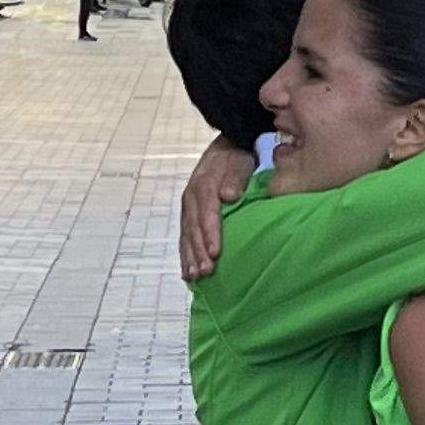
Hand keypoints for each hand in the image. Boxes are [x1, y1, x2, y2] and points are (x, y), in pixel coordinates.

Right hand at [180, 137, 254, 282]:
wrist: (225, 147)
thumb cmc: (236, 158)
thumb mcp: (239, 161)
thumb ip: (235, 178)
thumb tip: (228, 195)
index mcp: (204, 185)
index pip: (207, 212)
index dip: (210, 233)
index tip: (215, 252)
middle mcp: (191, 197)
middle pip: (193, 228)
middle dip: (198, 252)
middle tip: (206, 272)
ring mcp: (187, 207)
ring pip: (186, 235)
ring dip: (190, 257)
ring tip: (194, 277)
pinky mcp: (188, 214)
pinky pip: (184, 237)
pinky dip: (185, 255)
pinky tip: (187, 272)